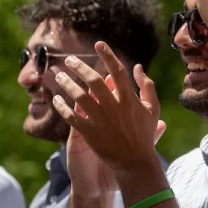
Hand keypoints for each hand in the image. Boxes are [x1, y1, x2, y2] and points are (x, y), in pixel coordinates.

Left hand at [52, 42, 165, 177]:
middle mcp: (114, 108)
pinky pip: (72, 117)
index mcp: (129, 100)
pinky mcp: (89, 134)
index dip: (108, 56)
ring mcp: (101, 121)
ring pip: (80, 97)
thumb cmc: (144, 134)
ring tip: (58, 76)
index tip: (99, 44)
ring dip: (67, 84)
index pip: (117, 72)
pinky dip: (62, 107)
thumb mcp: (152, 109)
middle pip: (94, 81)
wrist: (135, 163)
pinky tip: (55, 99)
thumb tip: (138, 67)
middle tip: (70, 59)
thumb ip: (147, 86)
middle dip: (80, 67)